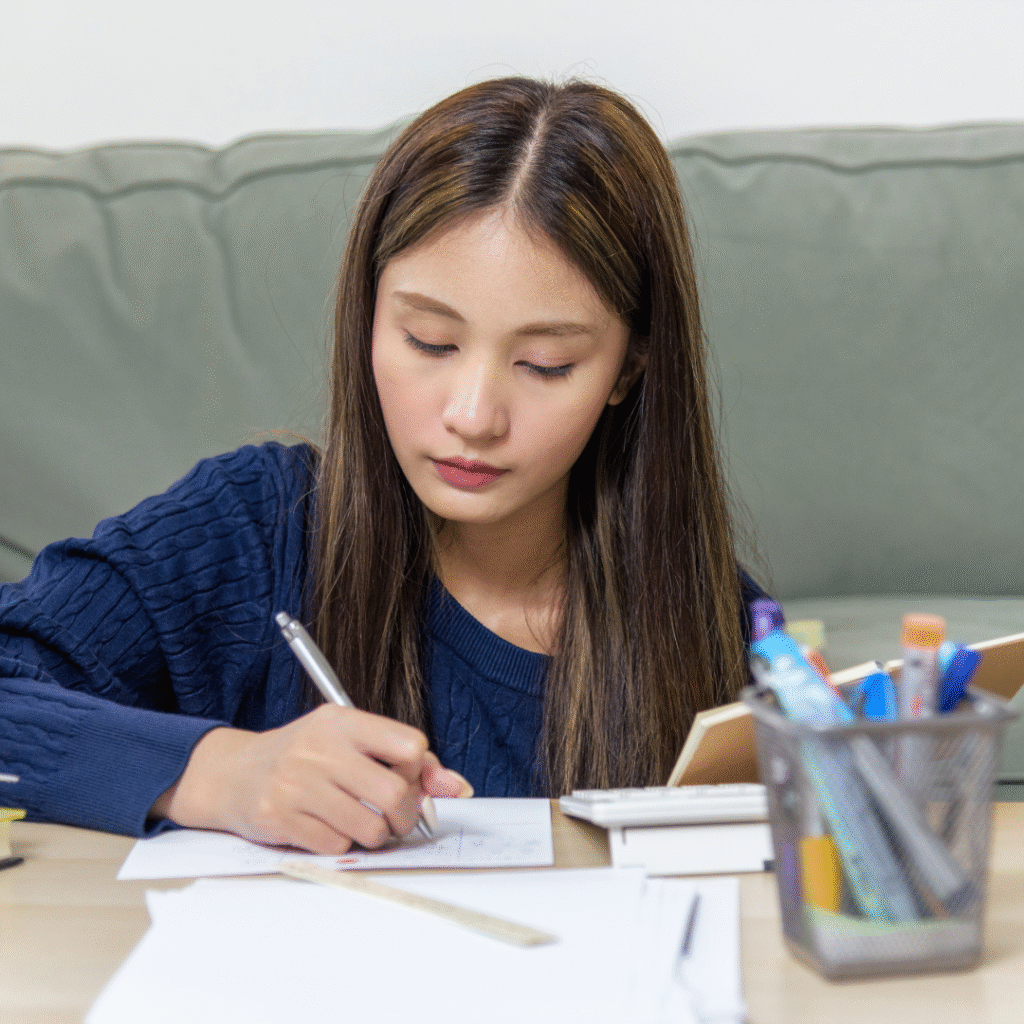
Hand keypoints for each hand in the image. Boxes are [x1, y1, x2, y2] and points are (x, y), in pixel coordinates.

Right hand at [149, 705, 472, 853]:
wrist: (233, 774)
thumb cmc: (303, 756)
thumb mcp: (349, 740)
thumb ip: (403, 759)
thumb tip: (456, 786)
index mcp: (343, 721)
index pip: (410, 745)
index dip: (418, 770)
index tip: (406, 778)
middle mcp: (320, 748)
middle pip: (395, 793)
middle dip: (406, 815)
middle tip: (397, 818)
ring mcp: (297, 783)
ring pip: (370, 827)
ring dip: (376, 835)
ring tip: (363, 823)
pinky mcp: (280, 818)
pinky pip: (337, 845)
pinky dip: (343, 844)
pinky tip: (329, 827)